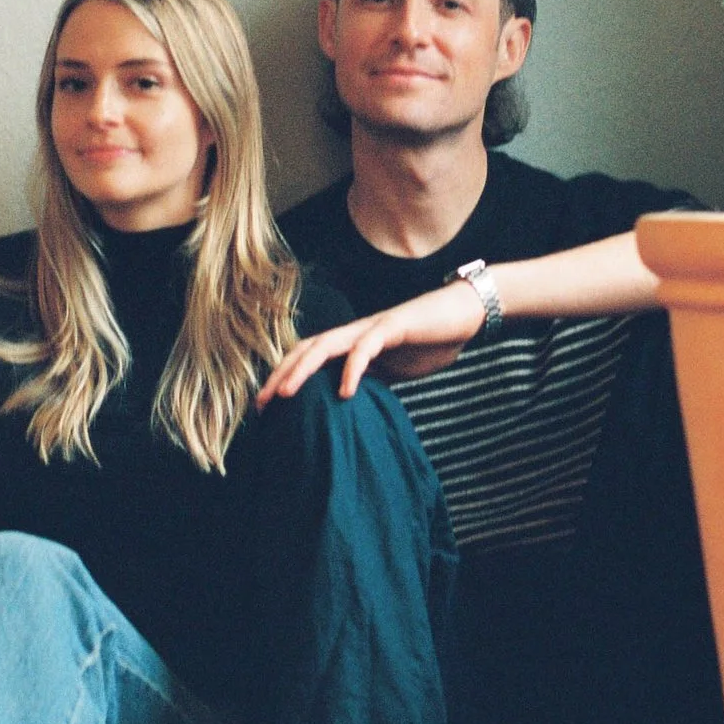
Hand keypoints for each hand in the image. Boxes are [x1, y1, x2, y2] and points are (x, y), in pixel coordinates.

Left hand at [257, 281, 487, 404]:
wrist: (463, 315)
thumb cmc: (428, 342)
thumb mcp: (394, 372)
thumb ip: (371, 382)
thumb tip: (350, 408)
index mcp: (351, 344)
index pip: (307, 359)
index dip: (283, 379)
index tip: (266, 408)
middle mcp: (354, 332)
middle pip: (305, 350)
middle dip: (280, 375)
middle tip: (261, 405)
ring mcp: (371, 327)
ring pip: (325, 345)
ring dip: (302, 370)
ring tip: (286, 395)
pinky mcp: (393, 326)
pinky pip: (366, 348)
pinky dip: (352, 369)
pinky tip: (346, 393)